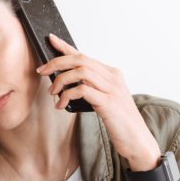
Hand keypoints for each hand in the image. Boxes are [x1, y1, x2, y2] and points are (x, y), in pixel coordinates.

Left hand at [38, 34, 161, 169]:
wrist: (137, 140)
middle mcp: (113, 77)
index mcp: (112, 74)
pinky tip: (61, 104)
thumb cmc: (119, 122)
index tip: (51, 40)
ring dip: (61, 80)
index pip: (85, 55)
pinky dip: (67, 95)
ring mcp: (112, 89)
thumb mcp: (105, 100)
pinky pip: (83, 90)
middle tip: (41, 71)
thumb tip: (65, 82)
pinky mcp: (108, 102)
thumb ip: (91, 89)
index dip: (66, 47)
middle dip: (57, 62)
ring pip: (81, 72)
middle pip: (80, 60)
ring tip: (53, 92)